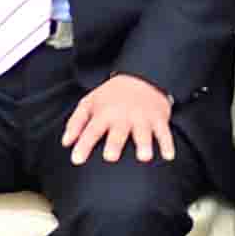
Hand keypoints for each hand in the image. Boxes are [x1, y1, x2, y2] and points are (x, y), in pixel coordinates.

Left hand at [62, 74, 180, 163]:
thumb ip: (76, 123)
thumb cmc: (111, 96)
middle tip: (111, 157)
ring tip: (144, 157)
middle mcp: (123, 116)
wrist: (142, 75)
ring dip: (144, 144)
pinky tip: (169, 156)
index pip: (92, 131)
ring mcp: (143, 117)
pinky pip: (165, 132)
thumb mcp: (89, 103)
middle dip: (115, 143)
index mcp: (104, 113)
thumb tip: (66, 143)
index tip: (76, 160)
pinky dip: (168, 143)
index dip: (84, 145)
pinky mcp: (159, 118)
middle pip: (118, 132)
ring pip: (143, 132)